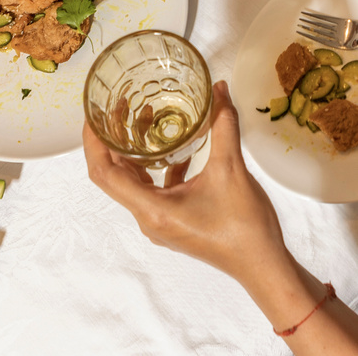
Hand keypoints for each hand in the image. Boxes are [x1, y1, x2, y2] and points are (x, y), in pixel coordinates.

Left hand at [83, 81, 287, 284]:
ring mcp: (160, 221)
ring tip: (141, 119)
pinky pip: (152, 189)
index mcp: (151, 209)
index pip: (103, 172)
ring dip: (133, 152)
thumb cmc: (244, 228)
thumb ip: (223, 126)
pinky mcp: (173, 221)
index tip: (93, 113)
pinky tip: (174, 148)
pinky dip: (155, 166)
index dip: (93, 141)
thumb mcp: (231, 169)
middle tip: (116, 108)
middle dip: (110, 140)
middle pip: (113, 175)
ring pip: (133, 181)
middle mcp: (148, 217)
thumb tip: (219, 89)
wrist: (264, 267)